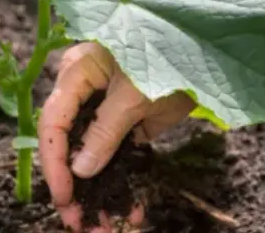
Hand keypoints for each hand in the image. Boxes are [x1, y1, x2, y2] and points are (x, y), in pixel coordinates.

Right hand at [38, 43, 195, 231]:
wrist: (211, 49)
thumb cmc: (168, 53)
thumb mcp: (135, 94)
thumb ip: (105, 131)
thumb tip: (80, 170)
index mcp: (76, 74)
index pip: (54, 123)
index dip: (55, 162)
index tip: (63, 197)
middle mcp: (85, 93)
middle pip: (68, 144)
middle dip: (74, 187)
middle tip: (77, 223)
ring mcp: (106, 109)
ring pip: (92, 157)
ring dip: (98, 192)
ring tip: (104, 226)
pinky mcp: (129, 123)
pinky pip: (119, 157)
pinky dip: (123, 182)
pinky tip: (130, 209)